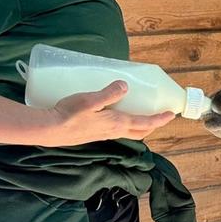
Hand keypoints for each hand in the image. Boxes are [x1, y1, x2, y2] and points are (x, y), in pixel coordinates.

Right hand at [38, 81, 175, 144]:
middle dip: (152, 125)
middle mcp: (113, 132)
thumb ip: (109, 93)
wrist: (49, 130)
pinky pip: (117, 131)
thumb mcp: (90, 100)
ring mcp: (103, 135)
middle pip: (139, 131)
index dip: (159, 119)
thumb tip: (125, 86)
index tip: (171, 114)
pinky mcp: (94, 135)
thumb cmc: (69, 114)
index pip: (144, 123)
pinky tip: (117, 117)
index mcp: (116, 124)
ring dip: (139, 125)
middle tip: (160, 116)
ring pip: (128, 132)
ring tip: (142, 115)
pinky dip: (125, 125)